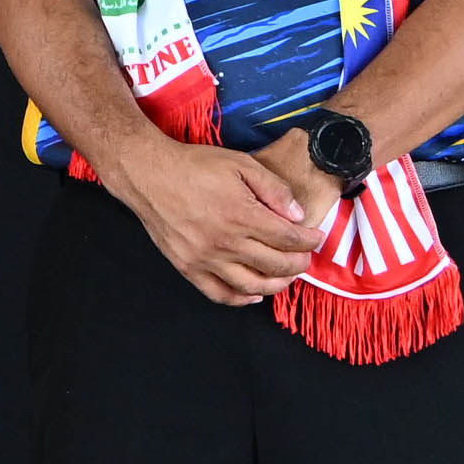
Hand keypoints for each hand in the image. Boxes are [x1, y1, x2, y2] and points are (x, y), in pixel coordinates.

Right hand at [109, 130, 334, 301]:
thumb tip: (297, 215)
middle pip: (277, 265)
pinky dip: (240, 299)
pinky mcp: (188, 267)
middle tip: (304, 256)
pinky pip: (219, 293)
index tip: (314, 236)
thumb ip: (274, 189)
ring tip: (285, 275)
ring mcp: (206, 259)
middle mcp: (226, 243)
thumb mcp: (241, 164)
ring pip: (253, 285)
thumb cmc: (193, 166)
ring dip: (277, 284)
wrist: (148, 174)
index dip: (308, 240)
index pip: (289, 238)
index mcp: (242, 215)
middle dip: (299, 263)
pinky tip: (253, 293)